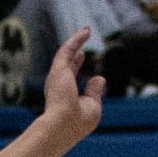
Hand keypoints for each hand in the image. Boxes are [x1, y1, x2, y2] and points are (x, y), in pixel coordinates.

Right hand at [39, 28, 104, 148]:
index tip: (83, 55)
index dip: (77, 64)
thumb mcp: (92, 107)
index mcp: (65, 96)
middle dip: (73, 53)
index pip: (71, 76)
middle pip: (67, 64)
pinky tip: (86, 31)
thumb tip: (99, 77)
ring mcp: (58, 77)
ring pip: (67, 54)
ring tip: (86, 30)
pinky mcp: (58, 70)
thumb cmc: (78, 122)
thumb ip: (95, 92)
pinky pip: (68, 49)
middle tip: (80, 40)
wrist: (63, 126)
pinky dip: (77, 39)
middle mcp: (59, 86)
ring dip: (76, 41)